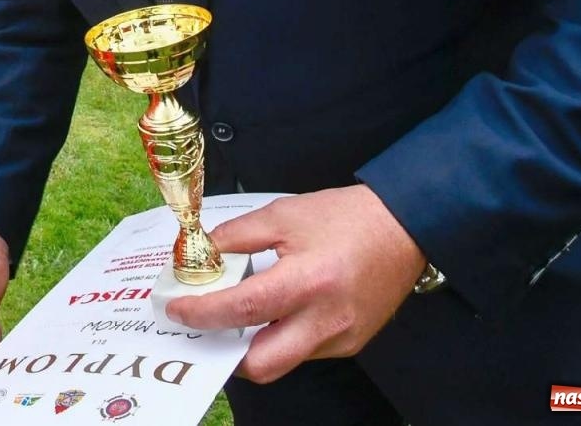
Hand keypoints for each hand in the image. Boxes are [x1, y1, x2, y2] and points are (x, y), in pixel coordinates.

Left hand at [166, 185, 424, 383]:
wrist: (404, 229)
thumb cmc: (345, 218)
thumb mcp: (283, 215)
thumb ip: (237, 236)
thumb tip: (203, 254)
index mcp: (308, 282)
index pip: (243, 309)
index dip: (203, 313)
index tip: (177, 310)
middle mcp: (326, 321)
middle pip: (263, 365)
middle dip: (225, 355)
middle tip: (202, 329)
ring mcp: (341, 339)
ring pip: (283, 361)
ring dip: (252, 346)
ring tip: (232, 317)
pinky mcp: (351, 344)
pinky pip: (304, 351)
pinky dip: (279, 337)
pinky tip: (270, 313)